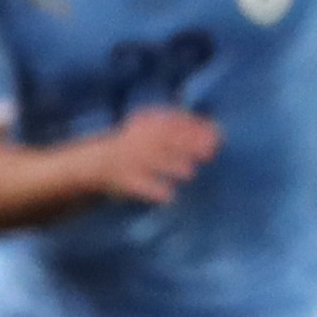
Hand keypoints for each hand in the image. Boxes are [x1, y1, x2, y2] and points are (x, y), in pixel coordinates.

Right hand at [85, 105, 218, 205]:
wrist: (97, 162)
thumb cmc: (138, 145)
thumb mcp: (155, 128)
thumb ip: (182, 127)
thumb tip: (219, 131)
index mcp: (146, 123)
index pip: (172, 120)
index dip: (194, 126)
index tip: (217, 133)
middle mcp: (137, 139)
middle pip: (164, 139)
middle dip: (188, 144)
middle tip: (210, 151)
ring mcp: (129, 158)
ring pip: (151, 161)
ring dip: (171, 165)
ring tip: (190, 172)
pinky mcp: (124, 179)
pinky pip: (139, 185)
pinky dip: (153, 190)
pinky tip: (170, 196)